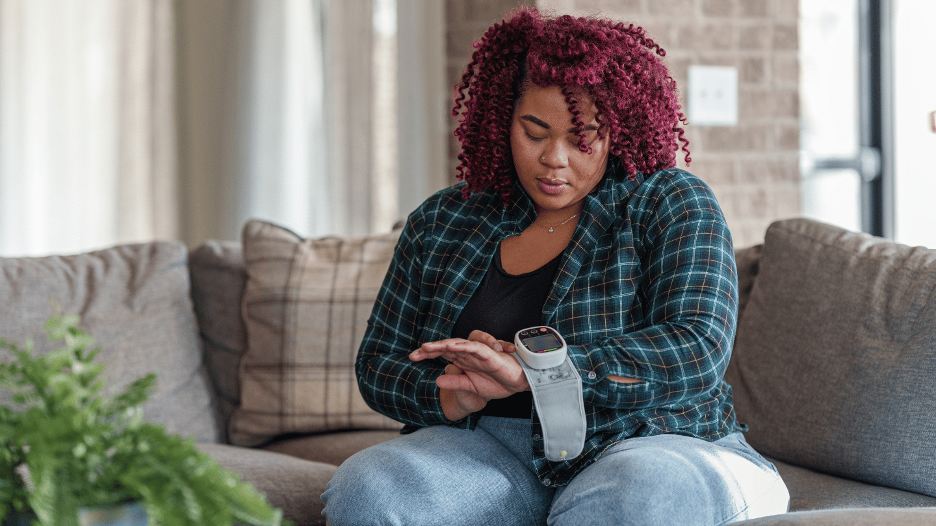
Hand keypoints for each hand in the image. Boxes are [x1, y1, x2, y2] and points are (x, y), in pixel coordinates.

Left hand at [410, 330, 527, 419]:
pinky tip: (450, 348)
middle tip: (414, 354)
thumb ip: (454, 383)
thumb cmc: (497, 382)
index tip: (411, 358)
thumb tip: (436, 380)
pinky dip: (462, 346)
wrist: (518, 384)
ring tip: (427, 348)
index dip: (427, 354)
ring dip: (442, 345)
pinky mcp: (488, 353)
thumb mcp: (470, 387)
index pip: (442, 354)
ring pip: (457, 343)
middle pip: (445, 346)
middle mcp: (468, 353)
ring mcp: (477, 351)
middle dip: (429, 349)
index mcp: (463, 360)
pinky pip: (473, 347)